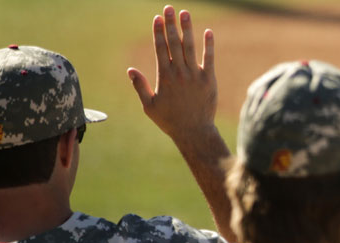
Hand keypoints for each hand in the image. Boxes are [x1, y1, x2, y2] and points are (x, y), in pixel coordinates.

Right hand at [127, 5, 215, 141]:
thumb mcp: (149, 106)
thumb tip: (130, 70)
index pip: (160, 49)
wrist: (194, 132)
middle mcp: (179, 73)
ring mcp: (195, 75)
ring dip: (187, 29)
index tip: (157, 18)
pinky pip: (209, 59)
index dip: (158, 32)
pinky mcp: (209, 80)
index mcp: (164, 77)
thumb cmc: (170, 121)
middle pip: (174, 43)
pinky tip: (208, 32)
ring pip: (190, 48)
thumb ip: (140, 87)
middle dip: (170, 24)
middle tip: (168, 8)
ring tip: (184, 13)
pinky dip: (208, 45)